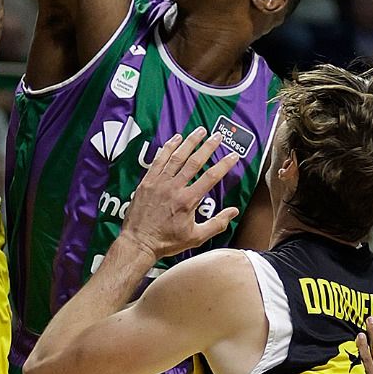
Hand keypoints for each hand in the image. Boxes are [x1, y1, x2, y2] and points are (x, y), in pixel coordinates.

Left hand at [122, 129, 243, 262]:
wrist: (139, 242)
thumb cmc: (167, 241)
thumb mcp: (196, 237)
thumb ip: (217, 224)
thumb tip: (234, 211)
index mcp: (188, 200)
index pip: (211, 177)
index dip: (224, 165)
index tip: (233, 156)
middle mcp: (174, 188)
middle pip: (194, 162)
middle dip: (208, 147)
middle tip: (218, 136)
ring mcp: (159, 183)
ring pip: (177, 157)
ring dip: (189, 142)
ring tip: (200, 131)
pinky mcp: (148, 182)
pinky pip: (159, 160)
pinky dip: (168, 148)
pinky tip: (176, 139)